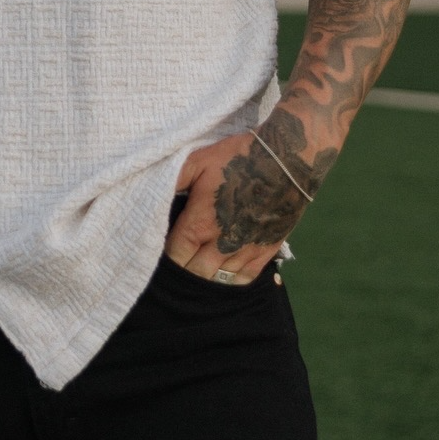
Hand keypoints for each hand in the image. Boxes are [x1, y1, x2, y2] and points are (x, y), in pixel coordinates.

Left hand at [165, 125, 313, 284]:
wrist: (287, 161)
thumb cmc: (238, 157)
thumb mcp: (197, 160)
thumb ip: (173, 179)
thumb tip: (151, 192)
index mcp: (201, 222)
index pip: (176, 255)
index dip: (165, 259)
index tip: (156, 256)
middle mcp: (222, 242)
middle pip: (195, 273)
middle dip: (182, 273)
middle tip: (172, 270)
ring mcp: (246, 249)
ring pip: (219, 280)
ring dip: (204, 279)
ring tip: (193, 276)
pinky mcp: (266, 251)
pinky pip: (244, 279)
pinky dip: (230, 282)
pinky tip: (221, 277)